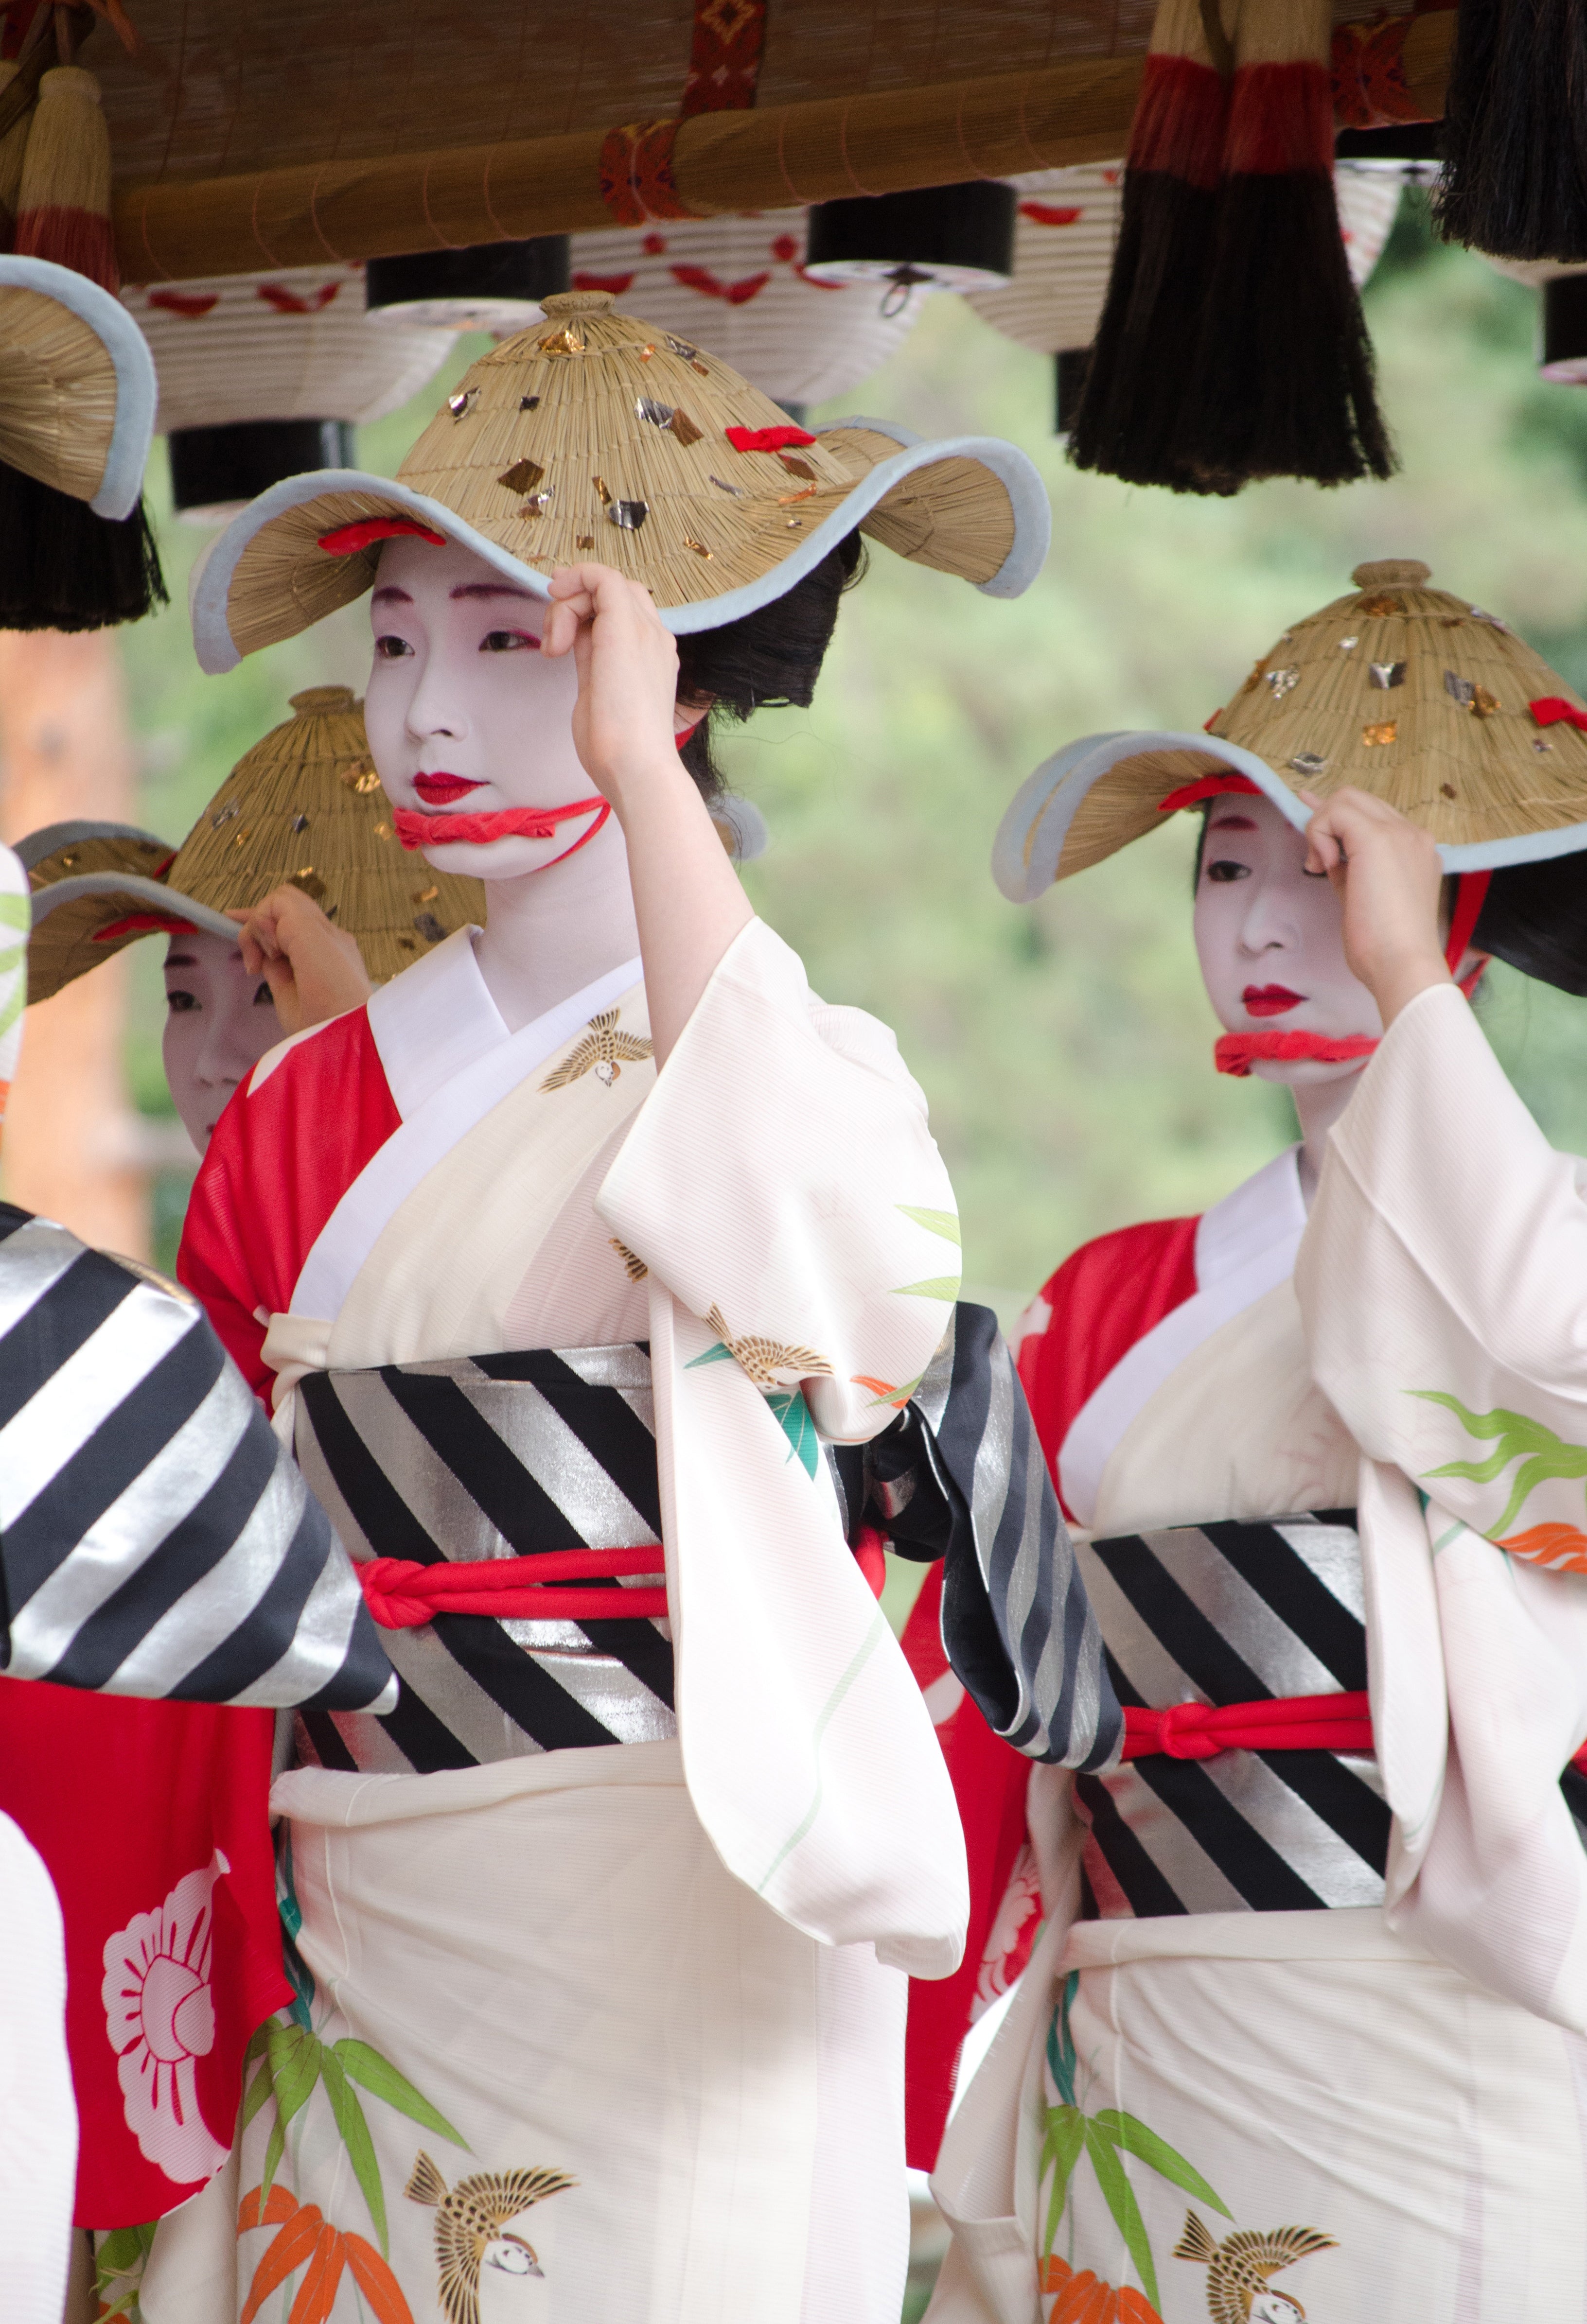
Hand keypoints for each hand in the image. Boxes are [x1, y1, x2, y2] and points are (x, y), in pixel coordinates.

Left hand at [231, 886, 372, 1034]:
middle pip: (288, 905)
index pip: (293, 923)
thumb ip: (278, 972)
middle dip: (258, 923)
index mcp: (332, 955)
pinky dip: (262, 923)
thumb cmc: (322, 1032)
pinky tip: (269, 953)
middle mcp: (333, 937)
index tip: (235, 927)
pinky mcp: (312, 929)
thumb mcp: (291, 999)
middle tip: (252, 961)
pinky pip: (277, 903)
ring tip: (264, 960)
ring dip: (261, 923)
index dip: (262, 923)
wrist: (347, 1043)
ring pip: (283, 897)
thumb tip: (262, 954)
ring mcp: (325, 930)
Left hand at [542, 562, 687, 815]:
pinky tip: (556, 606)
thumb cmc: (617, 749)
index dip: (586, 610)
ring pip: (605, 584)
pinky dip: (575, 579)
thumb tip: (573, 639)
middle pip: (616, 593)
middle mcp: (655, 638)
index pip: (621, 613)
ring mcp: (645, 630)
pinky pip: (601, 577)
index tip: (558, 633)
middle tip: (554, 642)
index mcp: (651, 657)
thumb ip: (590, 662)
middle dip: (576, 605)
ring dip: (568, 605)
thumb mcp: (597, 695)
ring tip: (554, 647)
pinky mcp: (625, 627)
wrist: (636, 768)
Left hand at [1300, 788, 1449, 1025]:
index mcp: (1414, 849)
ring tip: (1322, 868)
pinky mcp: (1377, 838)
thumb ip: (1347, 868)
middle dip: (1326, 823)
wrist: (1402, 964)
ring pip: (1345, 798)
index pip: (1371, 815)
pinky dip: (1319, 834)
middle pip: (1356, 799)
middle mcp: (1412, 834)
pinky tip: (1324, 866)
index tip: (1315, 843)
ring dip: (1321, 827)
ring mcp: (1399, 832)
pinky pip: (1335, 813)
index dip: (1336, 821)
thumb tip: (1324, 850)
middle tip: (1319, 864)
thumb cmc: (1383, 944)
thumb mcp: (1361, 896)